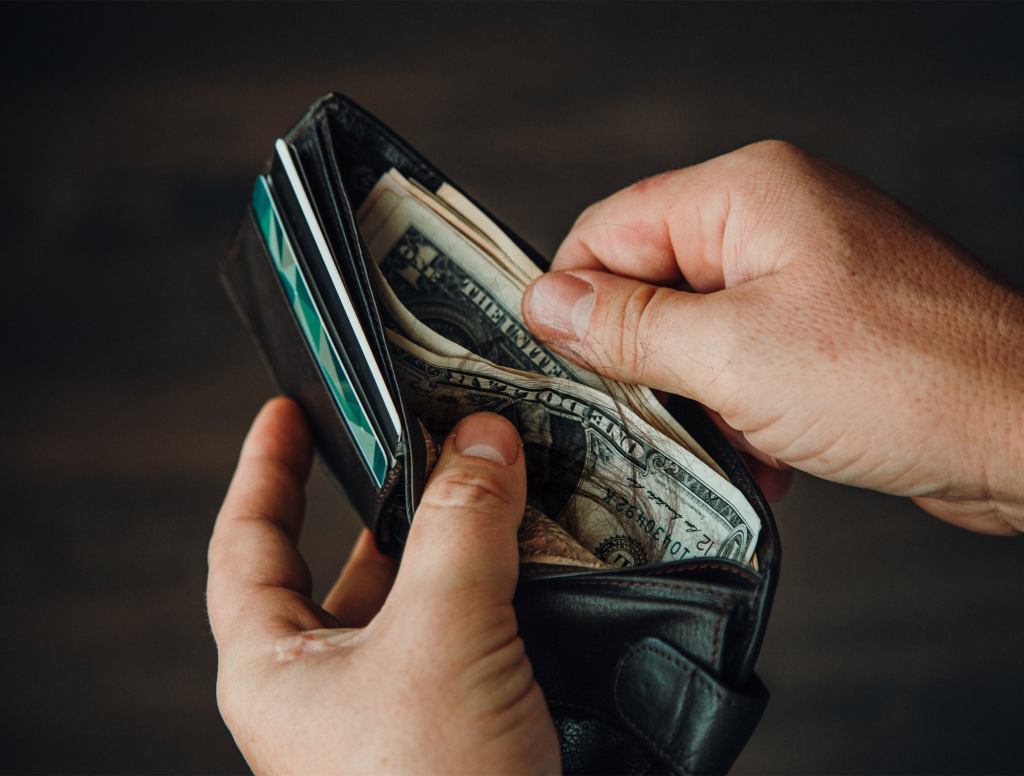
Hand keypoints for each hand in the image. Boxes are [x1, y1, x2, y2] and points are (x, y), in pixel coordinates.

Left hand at [207, 399, 558, 774]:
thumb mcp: (440, 640)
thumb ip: (461, 527)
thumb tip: (483, 439)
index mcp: (276, 666)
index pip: (248, 542)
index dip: (266, 467)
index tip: (288, 409)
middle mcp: (329, 684)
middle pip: (348, 560)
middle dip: (392, 497)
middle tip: (434, 434)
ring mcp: (395, 704)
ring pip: (422, 594)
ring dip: (461, 539)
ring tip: (501, 478)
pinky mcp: (458, 719)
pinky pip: (474, 627)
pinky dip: (502, 583)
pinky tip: (541, 554)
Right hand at [522, 141, 1023, 534]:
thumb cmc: (909, 378)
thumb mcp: (735, 356)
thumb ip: (630, 328)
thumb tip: (548, 303)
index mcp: (742, 196)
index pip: (609, 229)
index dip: (575, 299)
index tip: (560, 364)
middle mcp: (771, 223)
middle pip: (651, 285)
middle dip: (645, 364)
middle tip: (647, 418)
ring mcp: (803, 275)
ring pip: (696, 335)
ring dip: (697, 400)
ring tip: (729, 442)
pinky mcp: (826, 326)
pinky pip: (745, 362)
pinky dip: (741, 413)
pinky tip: (765, 454)